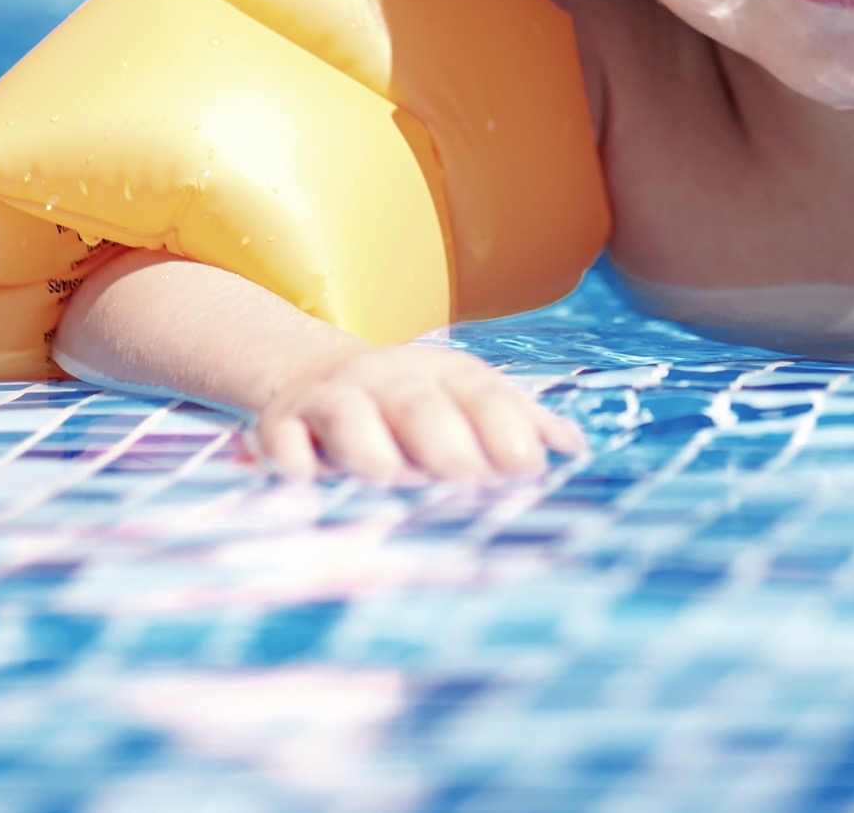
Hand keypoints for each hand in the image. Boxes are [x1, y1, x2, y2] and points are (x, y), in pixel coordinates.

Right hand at [249, 341, 583, 483]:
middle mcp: (387, 379)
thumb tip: (573, 448)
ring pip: (347, 414)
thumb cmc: (414, 406)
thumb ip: (519, 423)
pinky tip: (307, 481)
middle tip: (467, 477)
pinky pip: (280, 439)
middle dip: (444, 439)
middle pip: (417, 402)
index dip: (504, 424)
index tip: (528, 465)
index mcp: (440, 373)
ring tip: (391, 477)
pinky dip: (290, 459)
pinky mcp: (281, 425)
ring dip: (370, 446)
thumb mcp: (465, 401)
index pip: (478, 389)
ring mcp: (332, 399)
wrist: (315, 376)